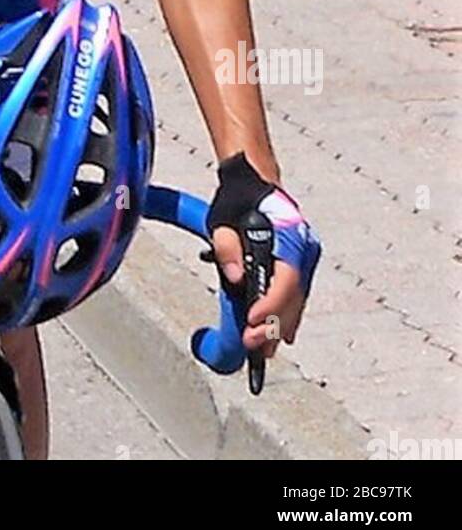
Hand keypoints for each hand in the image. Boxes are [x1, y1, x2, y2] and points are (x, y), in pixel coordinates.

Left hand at [207, 153, 320, 359]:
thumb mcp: (223, 218)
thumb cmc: (238, 198)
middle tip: (255, 348)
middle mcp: (304, 246)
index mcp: (288, 234)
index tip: (253, 321)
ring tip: (264, 349)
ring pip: (298, 298)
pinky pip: (297, 292)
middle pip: (294, 295)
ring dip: (281, 324)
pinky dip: (287, 312)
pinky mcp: (301, 259)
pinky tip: (279, 332)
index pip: (286, 278)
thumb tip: (235, 278)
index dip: (271, 304)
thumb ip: (227, 247)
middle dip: (274, 325)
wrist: (254, 180)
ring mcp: (306, 253)